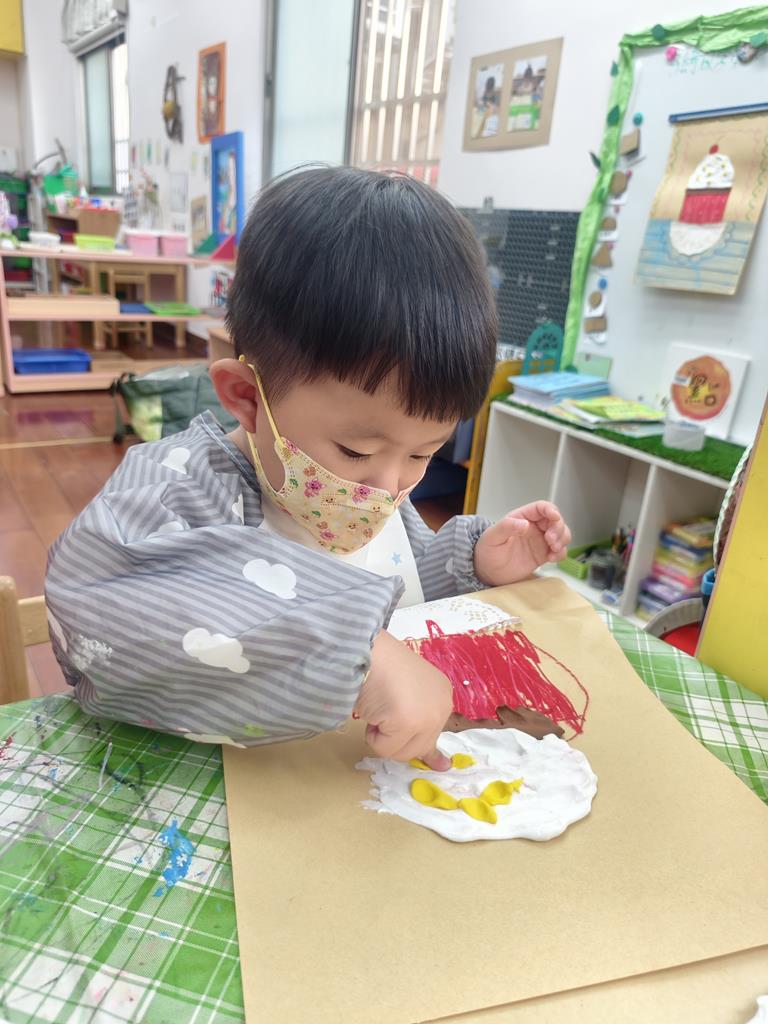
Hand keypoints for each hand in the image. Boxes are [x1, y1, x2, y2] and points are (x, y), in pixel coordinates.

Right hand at [354, 630, 452, 769]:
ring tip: (376, 707)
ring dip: (381, 737)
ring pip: (400, 752)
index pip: (437, 732)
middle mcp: (441, 706)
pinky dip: (371, 734)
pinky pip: (383, 747)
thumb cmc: (380, 663)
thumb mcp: (406, 690)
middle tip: (381, 715)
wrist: (365, 649)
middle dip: (395, 739)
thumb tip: (440, 765)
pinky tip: (372, 709)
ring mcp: (426, 715)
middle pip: (418, 748)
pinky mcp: (407, 722)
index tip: (442, 765)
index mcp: (442, 694)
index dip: (429, 748)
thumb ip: (417, 718)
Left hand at [473, 501, 571, 586]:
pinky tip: (552, 558)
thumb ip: (507, 527)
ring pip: (561, 534)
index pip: (541, 507)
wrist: (487, 571)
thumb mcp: (493, 537)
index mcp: (522, 517)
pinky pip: (559, 551)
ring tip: (553, 549)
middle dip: (558, 528)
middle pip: (556, 520)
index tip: (554, 517)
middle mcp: (534, 527)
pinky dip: (561, 553)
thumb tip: (525, 524)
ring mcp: (540, 541)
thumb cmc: (487, 550)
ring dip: (562, 539)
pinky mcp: (543, 554)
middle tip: (551, 540)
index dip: (551, 510)